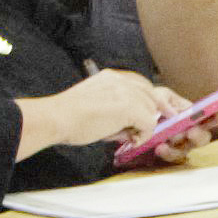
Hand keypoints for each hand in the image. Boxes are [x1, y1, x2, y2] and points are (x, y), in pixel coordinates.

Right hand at [15, 65, 169, 159]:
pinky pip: (149, 123)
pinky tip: (131, 140)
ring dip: (143, 125)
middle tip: (144, 131)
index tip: (161, 112)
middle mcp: (120, 80)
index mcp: (111, 77)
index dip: (151, 100)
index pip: (142, 85)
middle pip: (151, 96)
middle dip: (153, 113)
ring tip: (126, 136)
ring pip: (151, 111)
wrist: (55, 118)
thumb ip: (117, 109)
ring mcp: (125, 92)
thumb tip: (133, 128)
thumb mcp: (96, 104)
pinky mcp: (128, 107)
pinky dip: (144, 134)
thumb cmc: (69, 117)